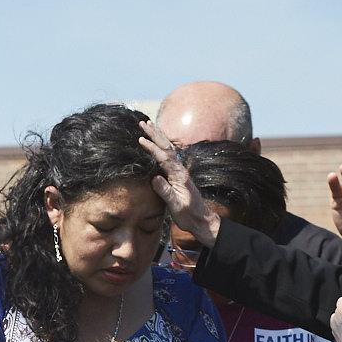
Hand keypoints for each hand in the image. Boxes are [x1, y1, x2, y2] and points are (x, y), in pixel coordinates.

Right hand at [138, 122, 220, 244]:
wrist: (201, 219)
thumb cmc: (189, 214)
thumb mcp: (176, 205)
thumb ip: (165, 191)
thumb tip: (154, 178)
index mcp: (179, 175)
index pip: (163, 157)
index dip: (152, 147)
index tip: (140, 139)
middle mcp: (180, 169)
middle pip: (167, 147)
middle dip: (155, 134)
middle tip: (143, 122)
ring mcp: (180, 171)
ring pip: (168, 148)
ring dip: (158, 136)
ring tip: (149, 124)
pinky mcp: (178, 174)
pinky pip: (168, 155)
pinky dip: (161, 145)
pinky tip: (157, 142)